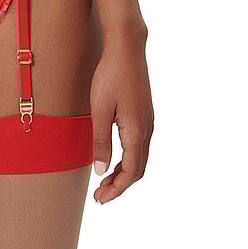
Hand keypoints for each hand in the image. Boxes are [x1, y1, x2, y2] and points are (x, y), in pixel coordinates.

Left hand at [90, 27, 153, 203]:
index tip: (100, 199)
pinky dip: (128, 158)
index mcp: (137, 131)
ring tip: (105, 180)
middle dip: (120, 185)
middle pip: (138, 169)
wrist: (126, 48)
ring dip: (124, 172)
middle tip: (100, 195)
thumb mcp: (99, 109)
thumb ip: (100, 141)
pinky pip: (139, 145)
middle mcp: (147, 129)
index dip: (116, 189)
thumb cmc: (110, 76)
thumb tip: (101, 172)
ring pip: (139, 158)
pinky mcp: (144, 114)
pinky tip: (114, 156)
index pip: (130, 172)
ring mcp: (148, 121)